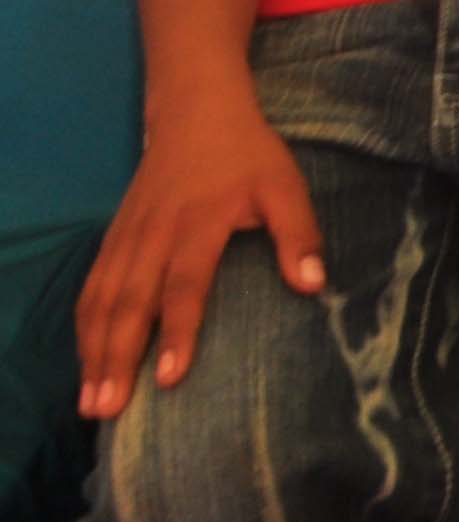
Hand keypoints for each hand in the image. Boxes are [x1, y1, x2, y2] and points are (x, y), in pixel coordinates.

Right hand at [76, 97, 326, 418]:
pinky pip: (91, 288)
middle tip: (107, 410)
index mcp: (199, 223)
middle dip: (117, 359)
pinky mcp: (113, 238)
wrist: (196, 111)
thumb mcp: (285, 185)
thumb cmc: (247, 155)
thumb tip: (312, 285)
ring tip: (90, 403)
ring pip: (102, 301)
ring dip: (93, 353)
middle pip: (130, 304)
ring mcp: (127, 237)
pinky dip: (84, 328)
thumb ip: (299, 233)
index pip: (184, 285)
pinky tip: (85, 362)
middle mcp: (154, 235)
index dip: (178, 332)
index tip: (170, 378)